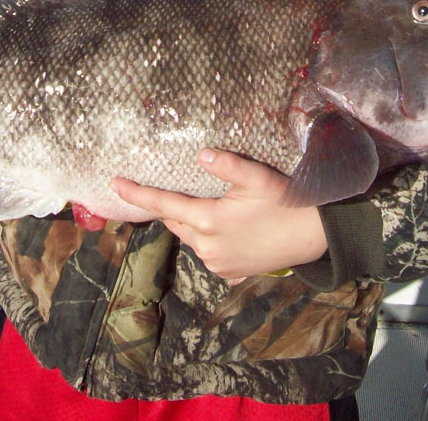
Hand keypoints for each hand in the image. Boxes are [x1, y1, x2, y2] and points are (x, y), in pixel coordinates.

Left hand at [111, 149, 327, 278]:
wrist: (313, 238)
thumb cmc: (286, 203)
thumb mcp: (258, 178)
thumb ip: (228, 165)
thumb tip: (200, 155)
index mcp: (209, 220)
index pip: (163, 204)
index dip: (137, 194)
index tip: (115, 185)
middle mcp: (206, 246)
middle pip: (175, 222)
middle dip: (171, 207)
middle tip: (178, 190)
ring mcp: (216, 263)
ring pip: (189, 238)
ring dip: (190, 223)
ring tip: (209, 208)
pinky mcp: (227, 273)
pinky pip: (205, 253)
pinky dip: (206, 240)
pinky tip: (225, 231)